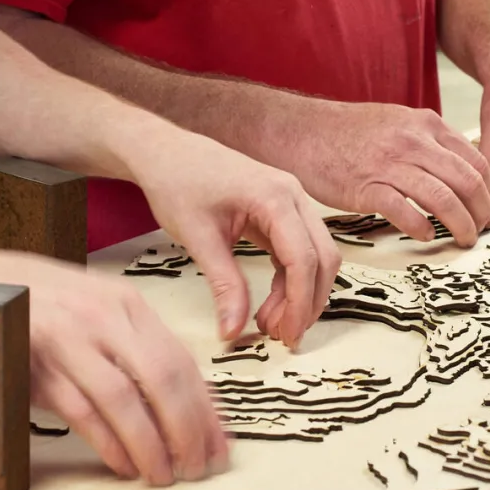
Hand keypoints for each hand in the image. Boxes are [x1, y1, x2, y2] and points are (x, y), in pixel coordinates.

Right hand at [0, 245, 229, 485]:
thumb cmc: (51, 303)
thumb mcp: (103, 312)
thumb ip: (140, 348)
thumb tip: (187, 401)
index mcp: (128, 305)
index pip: (182, 360)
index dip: (206, 408)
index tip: (221, 444)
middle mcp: (104, 318)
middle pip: (162, 379)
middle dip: (187, 429)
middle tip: (198, 467)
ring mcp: (69, 340)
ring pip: (123, 400)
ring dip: (149, 444)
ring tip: (164, 475)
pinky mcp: (35, 364)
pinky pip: (80, 411)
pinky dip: (107, 442)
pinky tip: (124, 465)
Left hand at [127, 131, 340, 349]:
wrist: (166, 153)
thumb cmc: (178, 183)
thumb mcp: (198, 238)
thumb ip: (223, 285)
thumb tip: (233, 331)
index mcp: (274, 197)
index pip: (303, 258)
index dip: (299, 302)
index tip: (284, 335)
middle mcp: (293, 196)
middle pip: (323, 258)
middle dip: (309, 302)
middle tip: (284, 337)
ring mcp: (292, 202)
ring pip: (317, 256)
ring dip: (303, 294)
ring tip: (272, 325)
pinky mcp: (283, 212)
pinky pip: (300, 252)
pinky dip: (291, 281)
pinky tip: (272, 304)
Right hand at [281, 101, 489, 247]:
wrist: (303, 131)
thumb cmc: (346, 133)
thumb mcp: (397, 123)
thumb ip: (426, 143)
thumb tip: (451, 172)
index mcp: (425, 125)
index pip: (475, 161)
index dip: (489, 191)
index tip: (488, 209)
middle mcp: (413, 142)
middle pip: (466, 182)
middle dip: (481, 212)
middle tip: (481, 230)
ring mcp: (390, 164)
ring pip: (443, 198)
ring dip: (460, 224)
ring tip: (463, 239)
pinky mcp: (366, 187)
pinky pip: (405, 211)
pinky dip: (421, 227)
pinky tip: (425, 236)